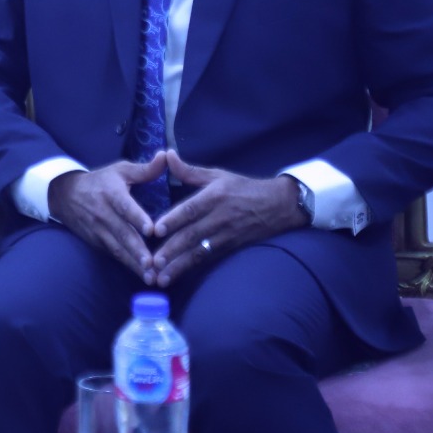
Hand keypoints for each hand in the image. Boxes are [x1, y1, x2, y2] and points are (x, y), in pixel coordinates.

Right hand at [49, 154, 166, 280]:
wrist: (65, 194)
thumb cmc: (100, 181)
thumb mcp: (120, 170)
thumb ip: (145, 169)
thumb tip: (166, 156)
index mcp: (111, 193)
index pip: (125, 206)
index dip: (137, 218)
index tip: (151, 230)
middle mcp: (104, 213)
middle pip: (122, 233)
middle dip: (138, 251)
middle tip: (153, 265)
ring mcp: (98, 230)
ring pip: (118, 248)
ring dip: (133, 263)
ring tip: (150, 277)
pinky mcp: (97, 241)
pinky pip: (113, 254)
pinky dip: (127, 264)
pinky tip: (141, 275)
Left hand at [148, 151, 307, 286]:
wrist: (280, 204)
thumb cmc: (244, 187)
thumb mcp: (217, 175)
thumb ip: (189, 170)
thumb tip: (167, 154)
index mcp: (214, 196)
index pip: (190, 209)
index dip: (173, 220)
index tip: (155, 230)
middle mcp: (220, 217)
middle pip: (192, 235)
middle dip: (171, 250)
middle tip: (153, 262)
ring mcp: (226, 235)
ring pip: (199, 252)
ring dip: (179, 266)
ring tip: (161, 278)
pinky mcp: (231, 247)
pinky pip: (209, 258)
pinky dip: (193, 268)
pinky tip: (179, 276)